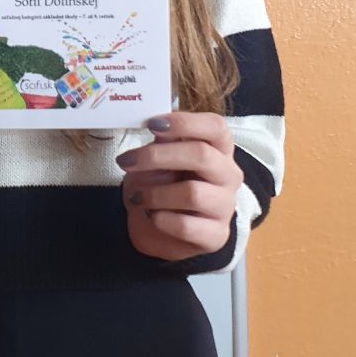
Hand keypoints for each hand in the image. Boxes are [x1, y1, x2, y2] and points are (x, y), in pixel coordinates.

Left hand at [116, 113, 242, 262]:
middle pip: (201, 155)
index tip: (152, 124)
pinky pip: (185, 225)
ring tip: (137, 197)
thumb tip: (155, 121)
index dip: (184, 122)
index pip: (215, 126)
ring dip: (155, 193)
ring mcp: (226, 206)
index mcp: (219, 148)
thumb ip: (163, 140)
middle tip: (126, 161)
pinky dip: (161, 219)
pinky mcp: (216, 236)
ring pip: (192, 193)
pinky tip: (151, 216)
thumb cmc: (164, 184)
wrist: (160, 228)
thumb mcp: (160, 158)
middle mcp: (229, 175)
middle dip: (157, 156)